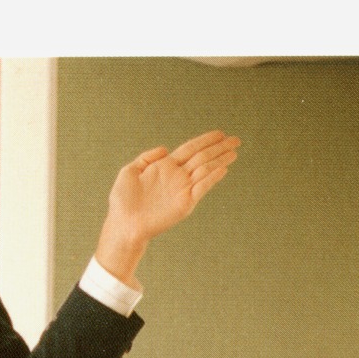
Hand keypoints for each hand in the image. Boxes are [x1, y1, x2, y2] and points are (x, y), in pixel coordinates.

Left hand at [95, 129, 239, 285]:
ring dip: (220, 160)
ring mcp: (182, 189)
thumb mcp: (129, 172)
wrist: (124, 224)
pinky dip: (212, 177)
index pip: (190, 149)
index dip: (205, 140)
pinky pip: (202, 187)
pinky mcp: (185, 203)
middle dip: (219, 147)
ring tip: (234, 151)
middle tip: (236, 139)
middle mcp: (177, 176)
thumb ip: (146, 158)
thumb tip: (165, 149)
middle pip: (202, 157)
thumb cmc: (122, 201)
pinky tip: (222, 169)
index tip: (220, 133)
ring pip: (206, 169)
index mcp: (165, 167)